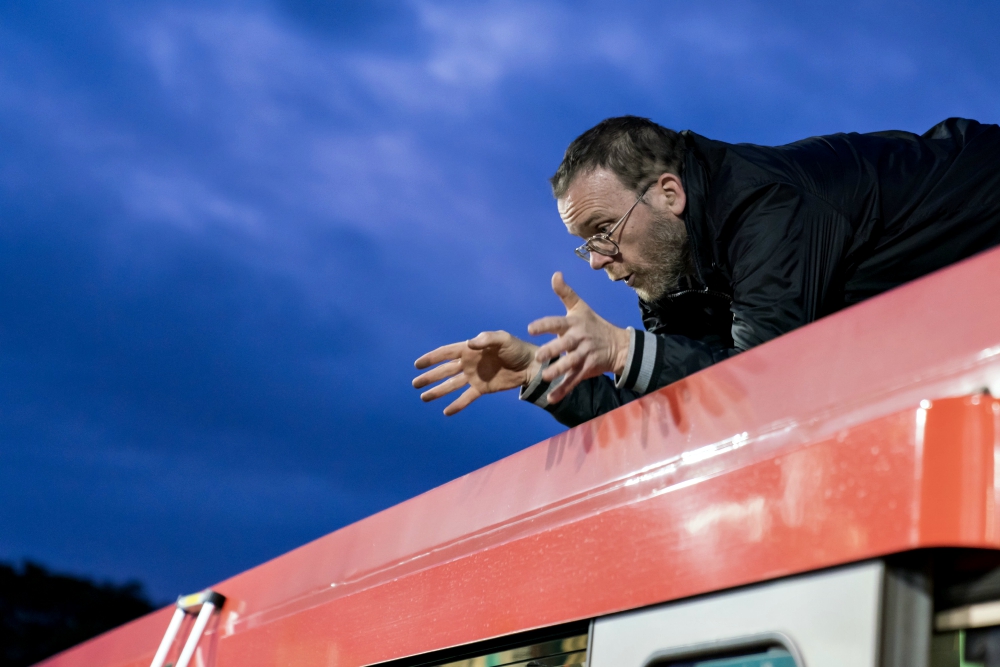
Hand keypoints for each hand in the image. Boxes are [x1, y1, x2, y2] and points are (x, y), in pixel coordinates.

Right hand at [413, 331, 540, 415]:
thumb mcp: (503, 339)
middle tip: (414, 383)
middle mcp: (468, 363)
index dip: (431, 358)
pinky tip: (446, 412)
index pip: (446, 353)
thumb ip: (486, 339)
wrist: (531, 365)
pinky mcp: (482, 388)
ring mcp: (474, 377)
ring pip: (451, 385)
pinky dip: (457, 405)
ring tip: (423, 398)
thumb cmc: (517, 348)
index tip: (417, 364)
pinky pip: (466, 397)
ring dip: (437, 391)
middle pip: (444, 370)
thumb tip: (469, 344)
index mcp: (470, 349)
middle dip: (429, 376)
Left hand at [527, 272, 629, 403]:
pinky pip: (573, 381)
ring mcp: (584, 355)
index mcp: (574, 324)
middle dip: (552, 350)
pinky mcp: (586, 370)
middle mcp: (579, 339)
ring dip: (558, 371)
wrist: (619, 345)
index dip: (544, 325)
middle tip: (539, 356)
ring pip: (570, 364)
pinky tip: (551, 398)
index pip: (557, 323)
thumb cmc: (593, 324)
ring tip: (545, 377)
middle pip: (564, 345)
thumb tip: (555, 274)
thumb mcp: (580, 308)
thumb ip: (565, 293)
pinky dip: (563, 390)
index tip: (530, 328)